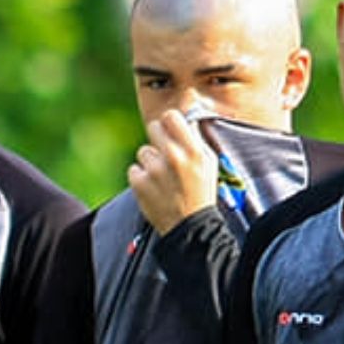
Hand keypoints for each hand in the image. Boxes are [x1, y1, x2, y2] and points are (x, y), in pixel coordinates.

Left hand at [128, 108, 221, 233]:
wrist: (189, 227)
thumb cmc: (201, 193)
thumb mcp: (209, 164)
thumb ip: (196, 140)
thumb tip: (186, 120)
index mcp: (192, 150)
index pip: (170, 116)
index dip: (169, 123)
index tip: (170, 130)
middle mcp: (173, 156)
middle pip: (153, 127)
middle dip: (158, 138)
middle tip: (164, 152)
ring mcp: (154, 170)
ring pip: (143, 151)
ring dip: (150, 162)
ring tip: (162, 178)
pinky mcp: (139, 183)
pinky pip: (134, 169)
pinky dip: (141, 177)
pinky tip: (154, 188)